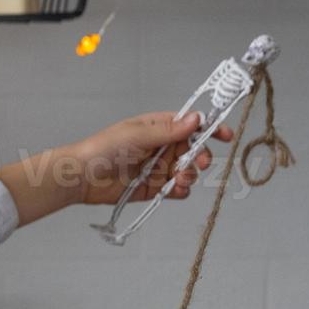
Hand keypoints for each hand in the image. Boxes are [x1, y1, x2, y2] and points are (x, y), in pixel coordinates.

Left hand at [71, 111, 232, 206]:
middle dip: (200, 157)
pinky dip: (181, 190)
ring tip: (179, 180)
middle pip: (193, 151)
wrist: (82, 177)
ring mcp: (158, 168)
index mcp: (158, 127)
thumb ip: (169, 130)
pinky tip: (176, 190)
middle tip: (199, 163)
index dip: (210, 129)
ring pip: (187, 171)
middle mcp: (161, 147)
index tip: (225, 136)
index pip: (190, 126)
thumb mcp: (138, 134)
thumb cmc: (105, 148)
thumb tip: (196, 118)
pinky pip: (176, 189)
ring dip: (190, 175)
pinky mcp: (154, 188)